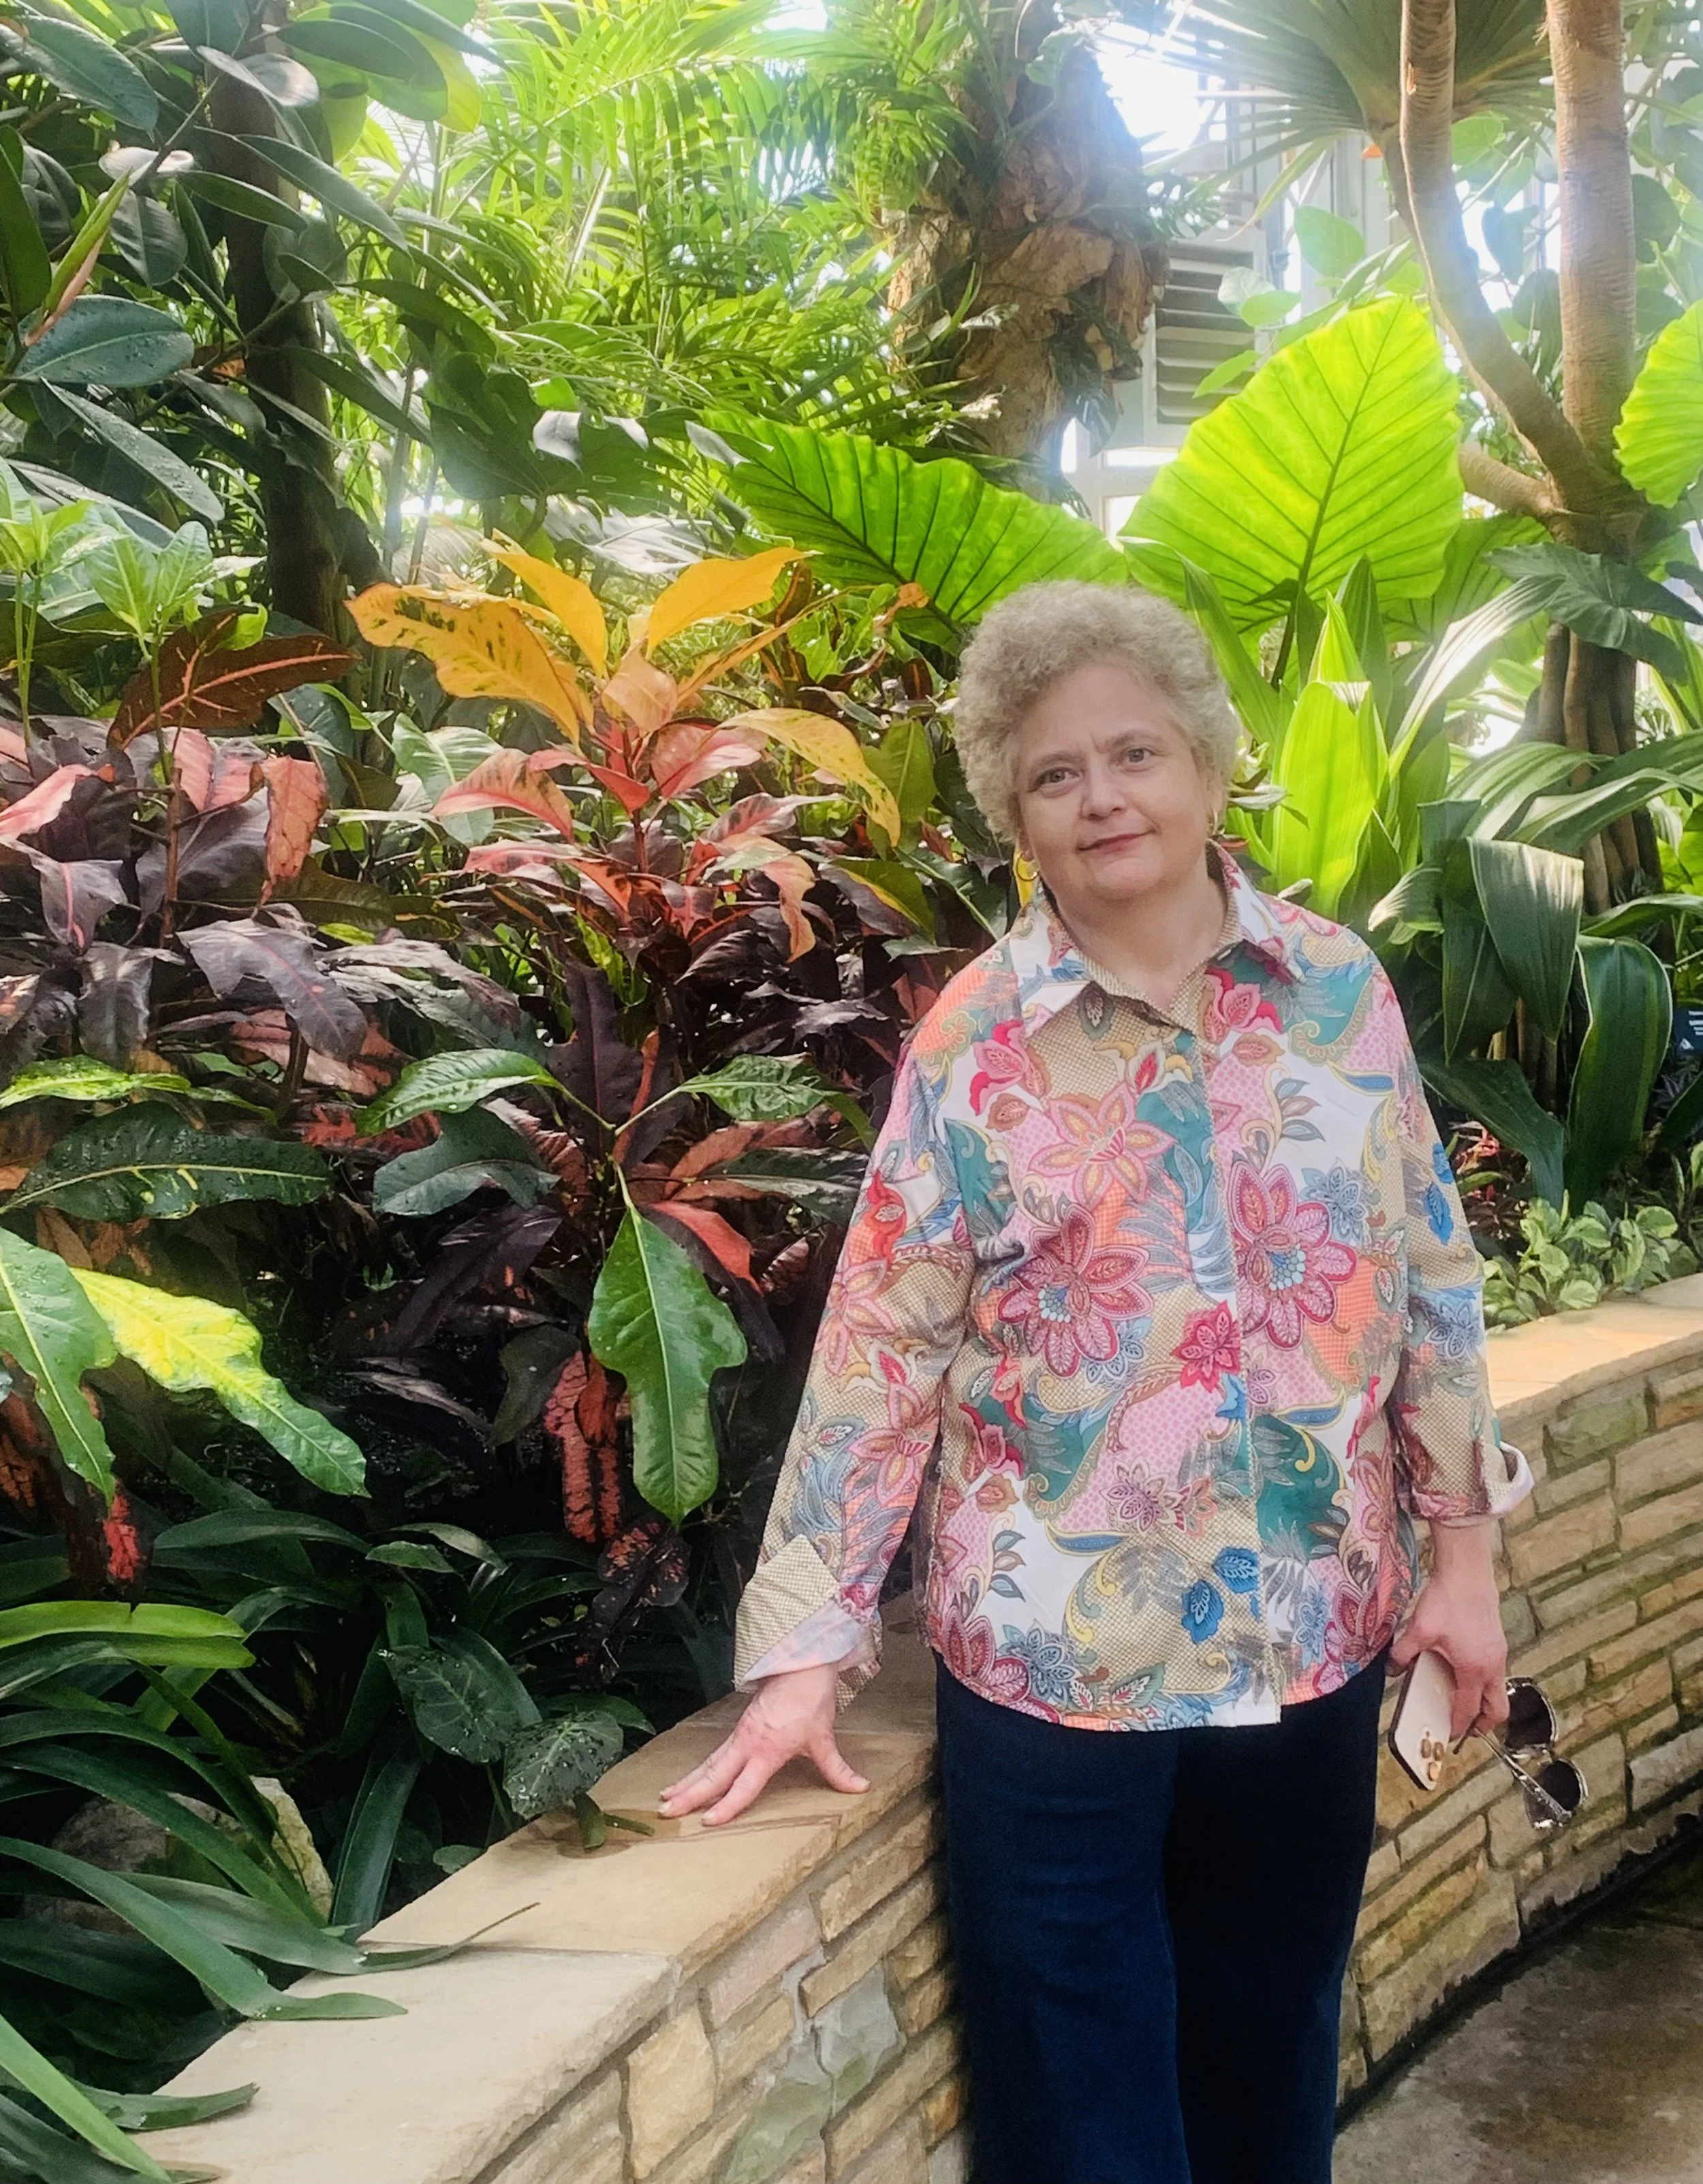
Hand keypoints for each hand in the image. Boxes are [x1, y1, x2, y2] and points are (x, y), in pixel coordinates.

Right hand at [657, 1662, 868, 1827]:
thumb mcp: (824, 1737)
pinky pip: (715, 1754)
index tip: (708, 1821)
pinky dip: (699, 1769)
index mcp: (767, 1750)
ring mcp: (740, 1735)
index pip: (744, 1785)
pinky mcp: (740, 1729)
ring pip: (709, 1764)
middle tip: (666, 1813)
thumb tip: (860, 1788)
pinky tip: (689, 1779)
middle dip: (690, 1795)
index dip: (728, 1804)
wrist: (801, 1665)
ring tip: (666, 1799)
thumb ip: (837, 1768)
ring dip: (688, 1782)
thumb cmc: (810, 1700)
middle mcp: (747, 1744)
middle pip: (714, 1775)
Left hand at [1389, 1519, 1510, 1743]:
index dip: (1458, 1725)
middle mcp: (1492, 1666)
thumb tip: (1391, 1668)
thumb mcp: (1419, 1629)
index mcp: (1474, 1670)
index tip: (1449, 1735)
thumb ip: (1404, 1653)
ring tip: (1465, 1700)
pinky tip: (1465, 1670)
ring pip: (1499, 1689)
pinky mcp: (1497, 1640)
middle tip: (1467, 1728)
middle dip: (1484, 1723)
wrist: (1468, 1572)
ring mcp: (1499, 1653)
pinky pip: (1496, 1672)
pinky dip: (1485, 1681)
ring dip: (1485, 1701)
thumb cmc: (1447, 1600)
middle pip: (1497, 1708)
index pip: (1468, 1710)